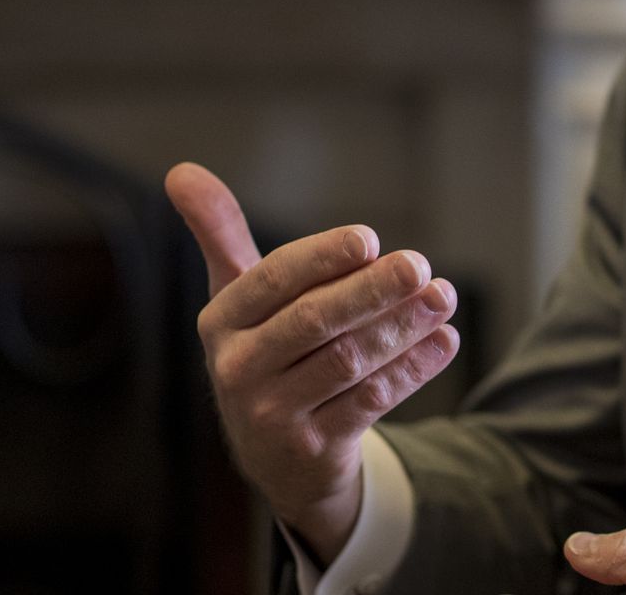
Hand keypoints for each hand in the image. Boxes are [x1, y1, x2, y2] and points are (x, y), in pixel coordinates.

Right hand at [166, 161, 459, 564]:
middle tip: (419, 263)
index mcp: (221, 321)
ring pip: (348, 362)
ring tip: (443, 296)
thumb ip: (219, 234)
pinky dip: (412, 369)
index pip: (272, 279)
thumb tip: (181, 170)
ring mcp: (273, 414)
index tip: (370, 238)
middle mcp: (239, 368)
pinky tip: (444, 340)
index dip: (321, 257)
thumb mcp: (240, 297)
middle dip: (371, 290)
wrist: (277, 455)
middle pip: (313, 321)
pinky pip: (370, 402)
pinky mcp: (313, 449)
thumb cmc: (264, 349)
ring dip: (402, 327)